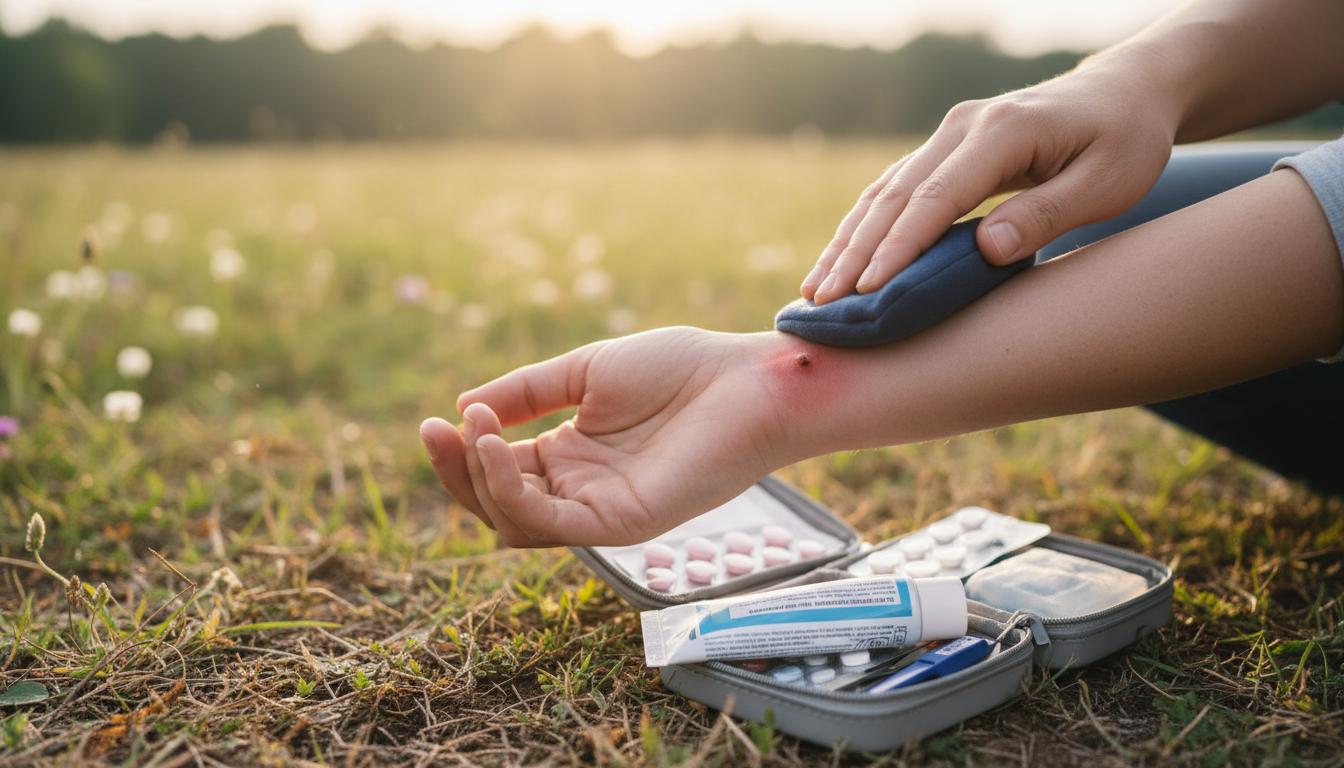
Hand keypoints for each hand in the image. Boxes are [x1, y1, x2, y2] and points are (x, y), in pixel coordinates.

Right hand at [418, 328, 795, 546]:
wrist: (744, 379)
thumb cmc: (680, 368)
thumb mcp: (585, 370)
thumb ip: (526, 392)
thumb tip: (462, 409)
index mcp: (570, 456)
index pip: (498, 470)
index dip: (462, 451)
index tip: (433, 419)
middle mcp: (580, 490)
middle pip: (496, 503)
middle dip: (457, 472)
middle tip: (431, 431)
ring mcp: (600, 511)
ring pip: (515, 522)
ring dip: (480, 482)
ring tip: (471, 431)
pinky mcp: (622, 525)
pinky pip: (551, 524)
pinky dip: (512, 493)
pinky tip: (496, 449)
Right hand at [801, 62, 1179, 304]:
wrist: (1126, 93)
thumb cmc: (1126, 141)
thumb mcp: (1109, 180)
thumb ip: (1046, 213)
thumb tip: (986, 250)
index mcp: (1002, 132)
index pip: (936, 198)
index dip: (898, 248)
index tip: (866, 291)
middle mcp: (963, 127)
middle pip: (894, 196)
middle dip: (853, 252)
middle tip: (819, 301)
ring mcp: (949, 134)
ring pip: (883, 192)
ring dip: (846, 242)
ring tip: (814, 290)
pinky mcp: (945, 149)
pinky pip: (893, 191)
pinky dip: (863, 228)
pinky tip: (841, 261)